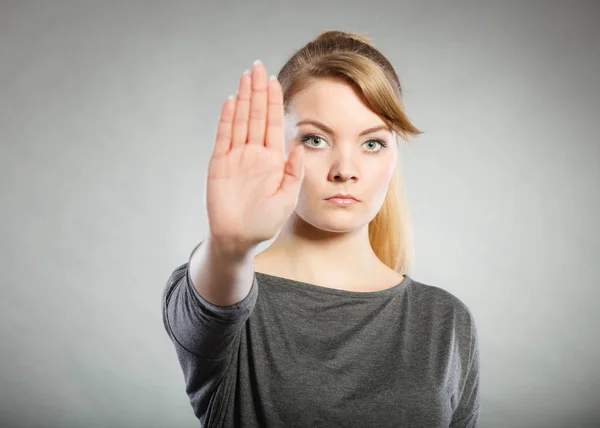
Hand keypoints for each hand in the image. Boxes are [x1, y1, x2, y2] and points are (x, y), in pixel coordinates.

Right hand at [205, 61, 304, 254]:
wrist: (238, 238)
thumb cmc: (264, 222)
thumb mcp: (287, 198)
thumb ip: (293, 173)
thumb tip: (300, 147)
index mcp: (273, 159)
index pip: (273, 123)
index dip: (273, 102)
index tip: (275, 81)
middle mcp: (255, 153)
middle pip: (256, 115)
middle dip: (258, 91)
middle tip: (258, 67)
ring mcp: (236, 157)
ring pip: (240, 120)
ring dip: (243, 98)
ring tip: (245, 76)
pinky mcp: (219, 164)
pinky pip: (224, 137)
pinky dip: (227, 119)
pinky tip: (231, 101)